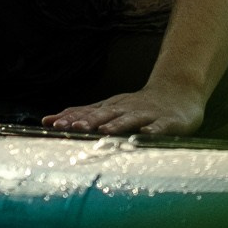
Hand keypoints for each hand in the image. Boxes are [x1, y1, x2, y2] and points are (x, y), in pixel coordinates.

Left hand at [44, 79, 208, 139]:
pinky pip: (159, 127)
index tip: (52, 124)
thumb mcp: (110, 108)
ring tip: (105, 132)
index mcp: (111, 108)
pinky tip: (146, 135)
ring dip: (117, 125)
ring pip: (130, 119)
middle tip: (73, 127)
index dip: (71, 118)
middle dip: (89, 121)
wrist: (178, 92)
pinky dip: (152, 130)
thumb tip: (48, 120)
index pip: (87, 112)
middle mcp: (126, 109)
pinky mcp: (167, 122)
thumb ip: (83, 115)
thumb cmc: (139, 106)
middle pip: (105, 114)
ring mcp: (147, 115)